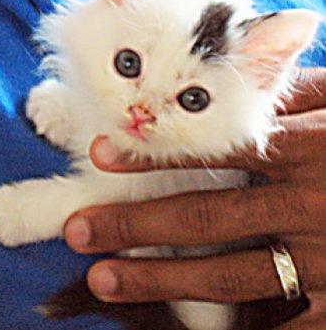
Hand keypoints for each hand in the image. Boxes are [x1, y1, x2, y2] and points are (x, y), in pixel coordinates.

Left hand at [65, 67, 325, 329]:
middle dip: (136, 224)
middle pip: (206, 217)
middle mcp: (308, 202)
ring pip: (229, 275)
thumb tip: (249, 77)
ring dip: (163, 280)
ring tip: (105, 281)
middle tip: (80, 231)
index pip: (214, 149)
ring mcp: (325, 256)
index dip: (156, 152)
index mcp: (307, 147)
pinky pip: (287, 326)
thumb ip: (297, 92)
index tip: (102, 152)